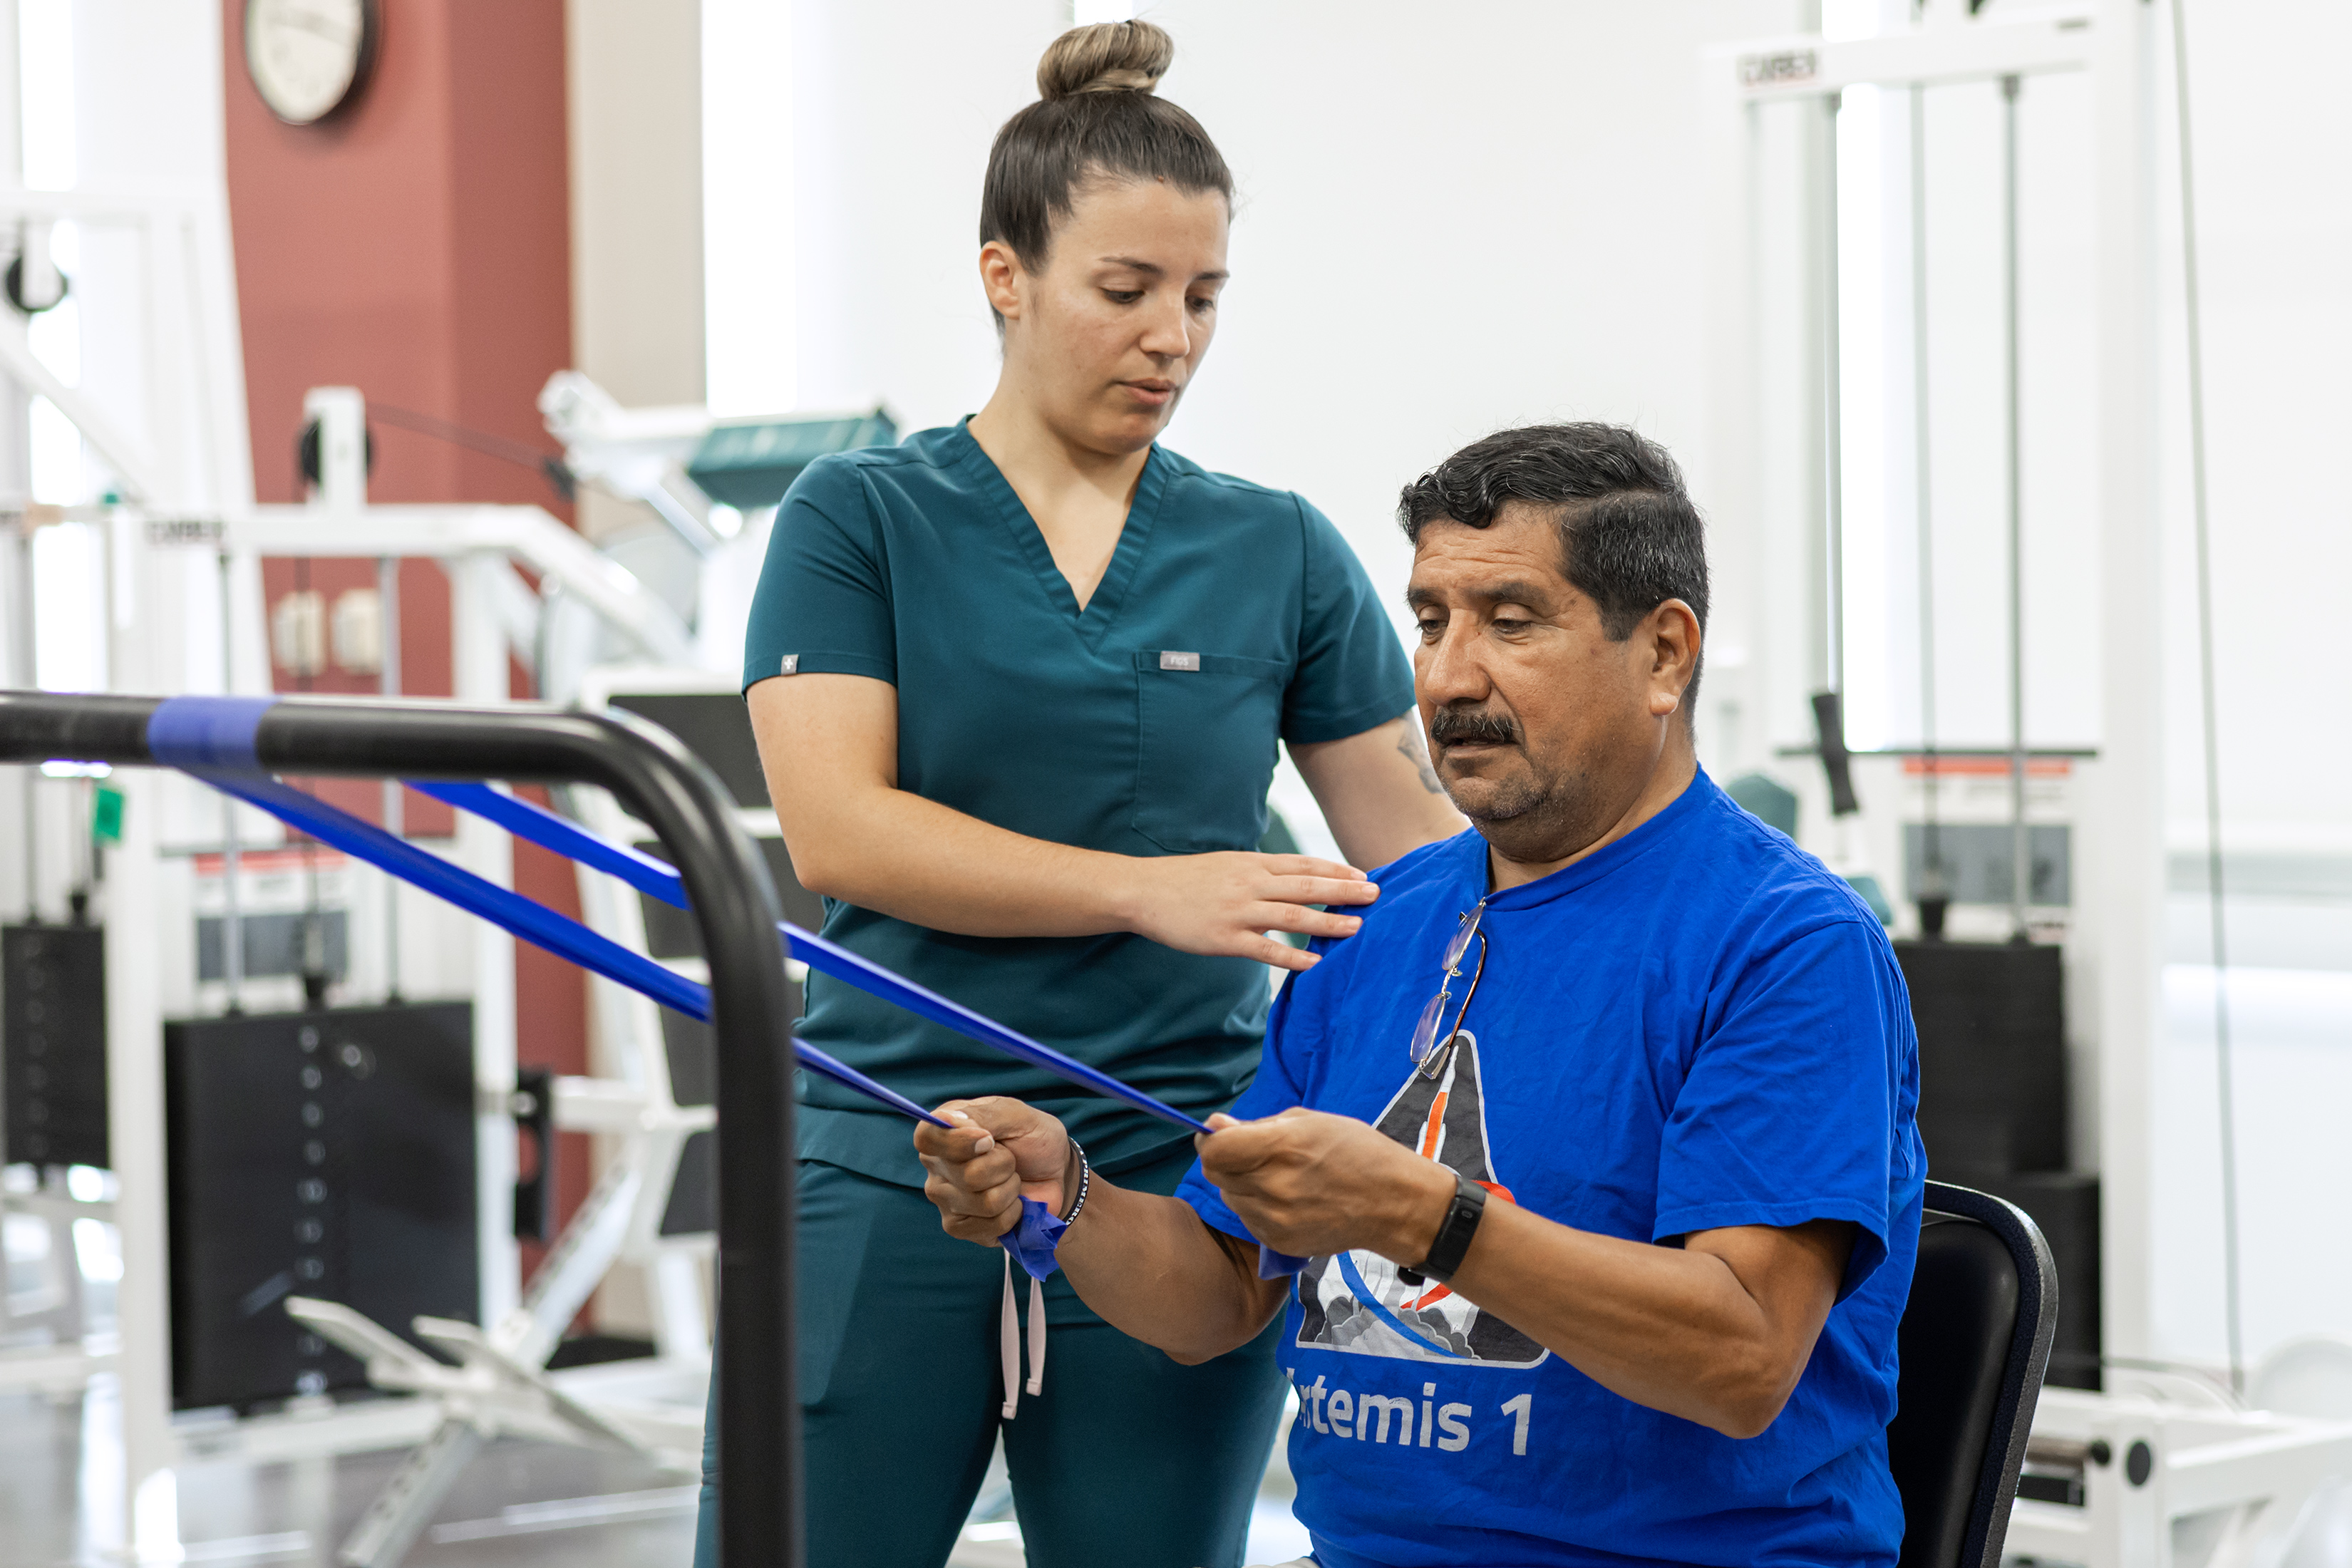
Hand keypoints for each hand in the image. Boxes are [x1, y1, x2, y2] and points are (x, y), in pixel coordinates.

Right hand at [914, 1097, 1072, 1245]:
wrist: (1054, 1172)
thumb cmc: (1031, 1138)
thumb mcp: (1016, 1114)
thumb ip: (983, 1114)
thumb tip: (955, 1125)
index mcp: (943, 1129)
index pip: (927, 1138)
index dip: (958, 1142)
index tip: (988, 1140)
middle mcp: (936, 1165)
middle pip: (967, 1175)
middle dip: (1004, 1166)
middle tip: (1010, 1158)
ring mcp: (944, 1199)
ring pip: (985, 1203)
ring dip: (1011, 1189)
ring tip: (1012, 1180)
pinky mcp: (958, 1227)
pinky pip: (991, 1226)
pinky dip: (1013, 1213)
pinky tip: (1011, 1203)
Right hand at [1122, 853, 1380, 972]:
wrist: (1144, 891)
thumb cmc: (1187, 879)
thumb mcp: (1228, 864)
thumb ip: (1260, 872)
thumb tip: (1295, 879)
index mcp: (1252, 864)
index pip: (1303, 865)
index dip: (1336, 870)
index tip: (1363, 875)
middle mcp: (1250, 884)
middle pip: (1306, 886)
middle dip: (1343, 891)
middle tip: (1374, 895)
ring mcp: (1237, 912)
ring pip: (1291, 916)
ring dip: (1327, 921)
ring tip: (1356, 927)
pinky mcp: (1224, 939)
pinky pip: (1264, 950)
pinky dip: (1291, 957)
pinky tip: (1314, 963)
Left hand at [1195, 1108, 1454, 1263]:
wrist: (1393, 1203)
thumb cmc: (1356, 1151)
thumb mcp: (1310, 1121)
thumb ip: (1256, 1126)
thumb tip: (1214, 1127)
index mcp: (1282, 1148)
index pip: (1215, 1150)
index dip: (1211, 1139)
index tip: (1223, 1134)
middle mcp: (1274, 1187)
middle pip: (1216, 1174)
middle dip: (1228, 1160)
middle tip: (1257, 1154)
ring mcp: (1276, 1220)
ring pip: (1230, 1197)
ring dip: (1243, 1184)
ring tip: (1279, 1177)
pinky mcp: (1279, 1243)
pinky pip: (1249, 1219)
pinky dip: (1258, 1207)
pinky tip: (1288, 1200)